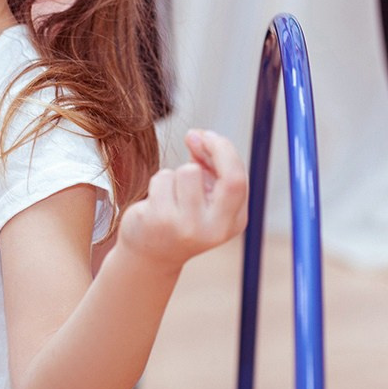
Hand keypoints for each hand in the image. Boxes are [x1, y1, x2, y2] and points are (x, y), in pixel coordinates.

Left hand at [117, 129, 248, 274]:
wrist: (150, 253)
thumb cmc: (180, 215)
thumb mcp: (203, 194)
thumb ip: (207, 164)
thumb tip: (197, 135)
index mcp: (234, 221)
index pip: (239, 181)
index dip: (225, 150)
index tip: (208, 135)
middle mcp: (215, 228)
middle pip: (230, 179)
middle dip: (215, 148)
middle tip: (193, 136)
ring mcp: (187, 226)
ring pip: (187, 172)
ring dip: (176, 172)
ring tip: (171, 191)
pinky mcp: (159, 220)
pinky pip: (162, 178)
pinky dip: (159, 181)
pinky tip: (157, 200)